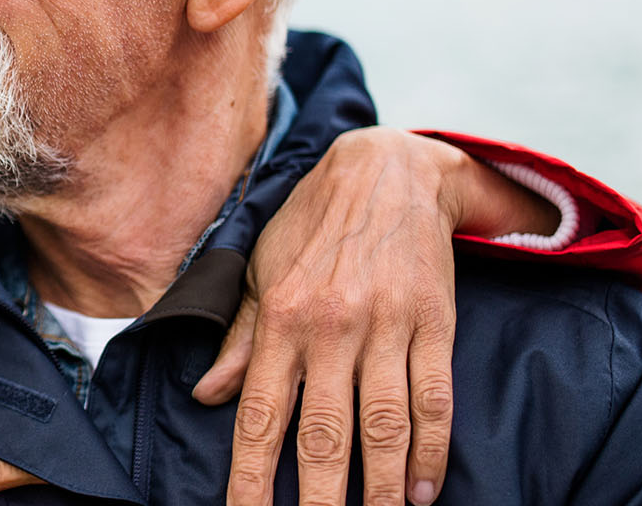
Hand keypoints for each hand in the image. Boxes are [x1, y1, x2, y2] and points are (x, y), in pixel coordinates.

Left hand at [193, 126, 519, 505]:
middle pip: (324, 435)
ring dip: (379, 488)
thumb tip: (207, 396)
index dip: (252, 479)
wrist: (389, 168)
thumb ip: (240, 339)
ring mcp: (385, 326)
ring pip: (383, 426)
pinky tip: (422, 490)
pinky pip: (434, 399)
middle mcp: (331, 328)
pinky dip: (431, 451)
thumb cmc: (314, 225)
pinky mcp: (433, 322)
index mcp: (281, 320)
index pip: (260, 418)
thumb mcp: (262, 272)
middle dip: (319, 500)